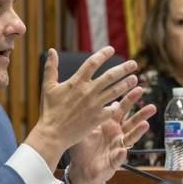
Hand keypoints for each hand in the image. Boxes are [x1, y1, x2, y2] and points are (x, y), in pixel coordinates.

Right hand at [26, 47, 137, 169]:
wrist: (52, 134)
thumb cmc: (49, 110)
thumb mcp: (48, 86)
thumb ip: (51, 68)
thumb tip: (51, 50)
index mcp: (76, 82)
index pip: (92, 63)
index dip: (103, 55)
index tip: (111, 49)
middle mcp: (87, 91)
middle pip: (110, 76)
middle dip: (123, 68)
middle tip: (134, 64)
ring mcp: (94, 105)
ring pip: (115, 91)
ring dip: (126, 84)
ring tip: (135, 79)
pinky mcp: (97, 118)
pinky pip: (112, 109)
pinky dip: (117, 105)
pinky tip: (121, 103)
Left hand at [67, 86, 153, 183]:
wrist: (80, 168)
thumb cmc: (82, 146)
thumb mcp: (84, 125)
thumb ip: (90, 111)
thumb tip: (93, 92)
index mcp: (109, 123)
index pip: (122, 108)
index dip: (129, 99)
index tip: (137, 87)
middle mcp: (116, 134)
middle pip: (131, 121)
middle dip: (141, 113)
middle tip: (150, 105)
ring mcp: (117, 147)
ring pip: (131, 138)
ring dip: (138, 132)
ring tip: (145, 124)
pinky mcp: (114, 161)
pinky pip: (117, 158)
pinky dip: (119, 154)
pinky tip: (121, 150)